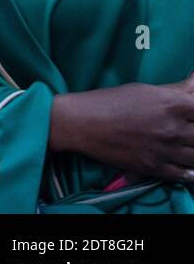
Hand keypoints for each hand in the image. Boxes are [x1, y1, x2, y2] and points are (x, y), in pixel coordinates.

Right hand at [50, 74, 193, 183]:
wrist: (81, 123)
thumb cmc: (110, 101)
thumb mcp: (144, 90)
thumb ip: (176, 88)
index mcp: (173, 104)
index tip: (191, 114)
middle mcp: (173, 128)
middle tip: (187, 131)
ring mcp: (165, 150)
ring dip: (193, 151)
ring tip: (187, 146)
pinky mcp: (154, 168)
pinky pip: (184, 175)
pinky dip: (189, 171)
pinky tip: (187, 166)